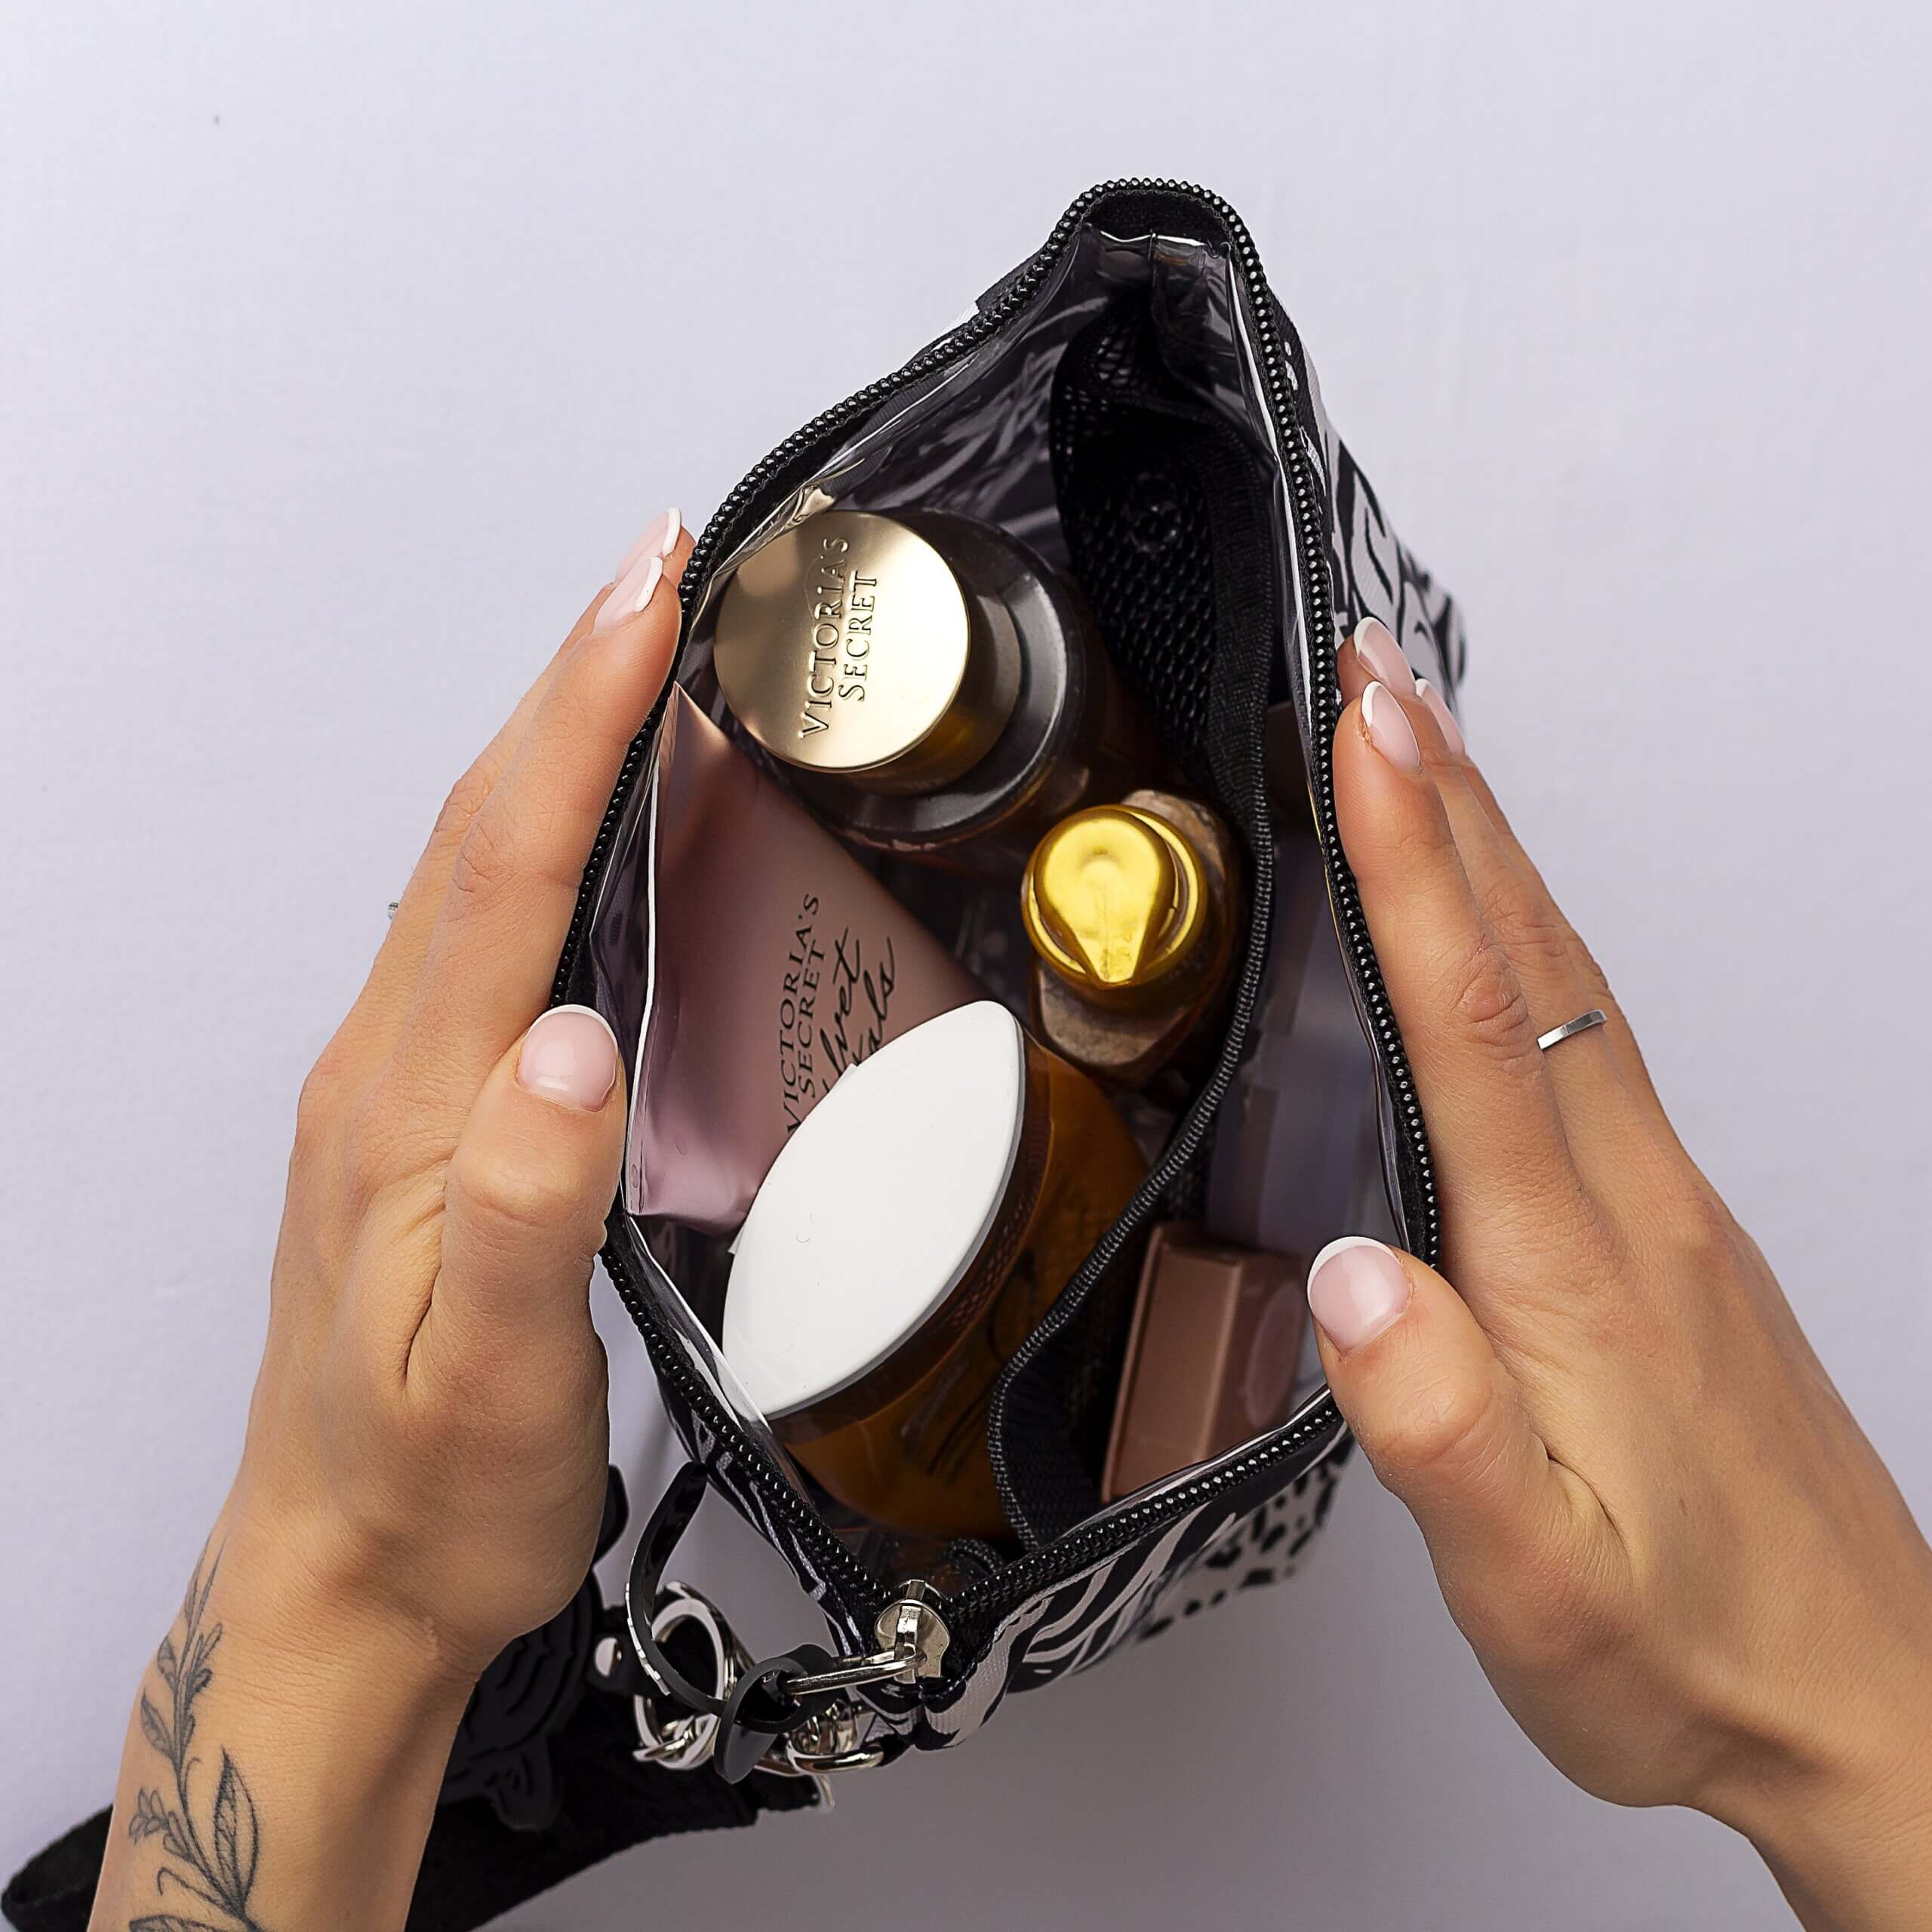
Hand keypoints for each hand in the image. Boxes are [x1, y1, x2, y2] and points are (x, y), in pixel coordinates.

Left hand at [85, 511, 689, 1931]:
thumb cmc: (427, 1493)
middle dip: (569, 684)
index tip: (647, 603)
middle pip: (479, 832)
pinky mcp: (426, 1116)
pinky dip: (542, 838)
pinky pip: (481, 934)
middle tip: (657, 571)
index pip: (501, 867)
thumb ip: (526, 1208)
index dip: (576, 721)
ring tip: (637, 655)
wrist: (342, 1581)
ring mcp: (398, 1087)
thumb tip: (570, 1043)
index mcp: (410, 1108)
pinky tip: (592, 823)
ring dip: (553, 744)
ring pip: (475, 870)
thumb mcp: (490, 1380)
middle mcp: (388, 1072)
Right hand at [1312, 621, 1931, 1930]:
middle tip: (1381, 676)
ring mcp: (1659, 1206)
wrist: (1856, 1700)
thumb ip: (1439, 1428)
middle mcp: (1630, 1201)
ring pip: (1568, 980)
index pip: (1480, 1017)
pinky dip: (1528, 938)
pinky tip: (1501, 928)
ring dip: (1493, 848)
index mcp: (1573, 1262)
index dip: (1415, 863)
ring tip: (1424, 752)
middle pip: (1535, 953)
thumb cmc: (1687, 1645)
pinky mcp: (1665, 1231)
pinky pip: (1586, 1036)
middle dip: (1449, 797)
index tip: (1368, 737)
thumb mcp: (1537, 1581)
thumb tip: (1355, 1280)